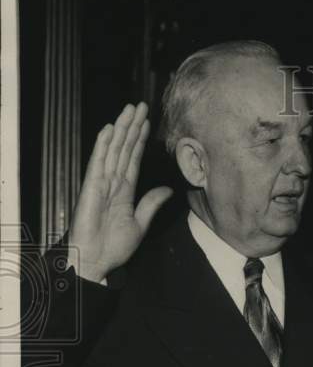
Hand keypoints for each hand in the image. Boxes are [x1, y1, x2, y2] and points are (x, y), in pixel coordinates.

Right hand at [68, 103, 172, 282]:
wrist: (96, 260)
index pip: (134, 158)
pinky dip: (103, 146)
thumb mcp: (140, 223)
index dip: (140, 139)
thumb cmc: (113, 246)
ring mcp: (101, 183)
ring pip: (113, 150)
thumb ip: (152, 203)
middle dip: (132, 126)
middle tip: (141, 105)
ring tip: (129, 109)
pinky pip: (98, 163)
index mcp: (124, 190)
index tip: (147, 122)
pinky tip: (109, 130)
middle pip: (124, 148)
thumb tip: (168, 189)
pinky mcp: (91, 188)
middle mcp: (112, 182)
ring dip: (121, 129)